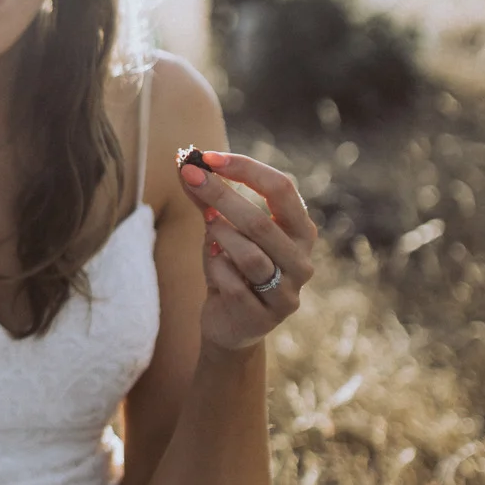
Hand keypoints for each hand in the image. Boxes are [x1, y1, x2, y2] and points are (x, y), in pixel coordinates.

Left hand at [176, 151, 315, 352]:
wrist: (231, 326)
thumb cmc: (231, 269)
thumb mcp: (221, 230)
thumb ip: (207, 200)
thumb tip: (183, 163)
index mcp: (301, 231)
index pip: (282, 189)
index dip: (245, 169)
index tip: (208, 158)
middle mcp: (302, 261)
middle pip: (262, 222)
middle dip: (221, 196)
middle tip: (189, 177)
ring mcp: (287, 293)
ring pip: (249, 255)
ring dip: (219, 236)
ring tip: (207, 228)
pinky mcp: (265, 317)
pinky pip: (232, 284)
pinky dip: (214, 268)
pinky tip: (212, 265)